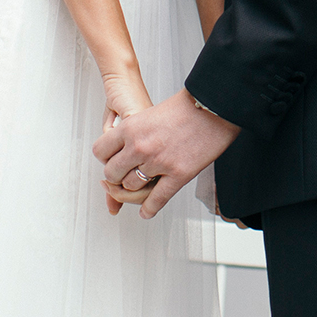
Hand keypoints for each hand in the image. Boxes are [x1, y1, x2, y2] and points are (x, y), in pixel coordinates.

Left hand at [93, 89, 240, 218]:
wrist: (216, 106)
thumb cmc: (189, 105)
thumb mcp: (151, 112)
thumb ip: (136, 130)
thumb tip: (127, 146)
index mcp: (131, 127)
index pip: (100, 151)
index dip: (106, 157)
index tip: (112, 159)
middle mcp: (140, 147)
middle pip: (112, 174)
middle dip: (117, 176)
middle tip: (124, 175)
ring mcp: (159, 163)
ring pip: (132, 188)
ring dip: (135, 189)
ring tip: (141, 186)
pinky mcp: (179, 175)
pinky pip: (157, 199)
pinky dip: (149, 208)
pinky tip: (146, 211)